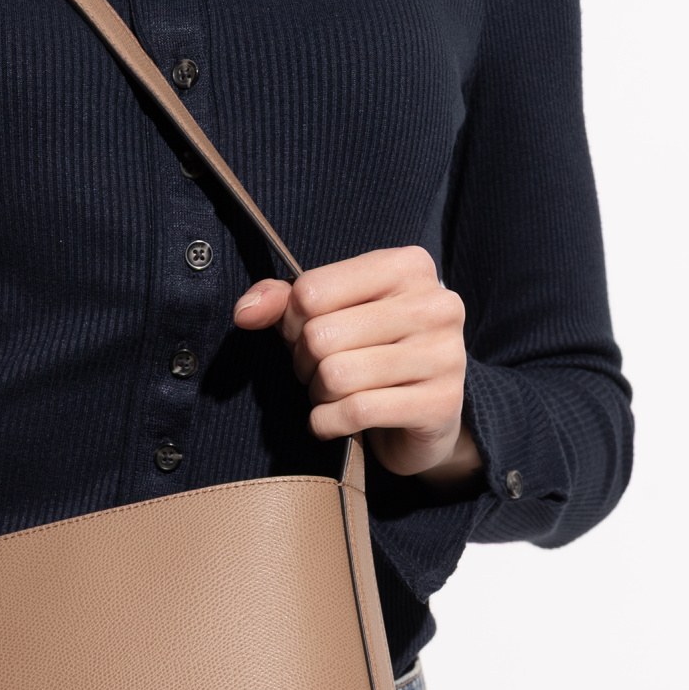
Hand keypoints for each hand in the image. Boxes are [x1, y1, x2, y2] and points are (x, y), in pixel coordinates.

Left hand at [234, 246, 481, 489]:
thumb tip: (245, 312)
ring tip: (331, 395)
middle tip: (318, 374)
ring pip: (336, 376)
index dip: (291, 323)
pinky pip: (356, 411)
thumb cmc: (371, 355)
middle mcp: (434, 304)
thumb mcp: (329, 316)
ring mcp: (443, 354)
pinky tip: (334, 422)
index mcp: (408, 266)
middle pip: (320, 336)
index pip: (312, 291)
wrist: (426, 417)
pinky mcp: (439, 404)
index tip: (304, 338)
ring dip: (318, 395)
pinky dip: (328, 423)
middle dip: (304, 364)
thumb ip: (284, 302)